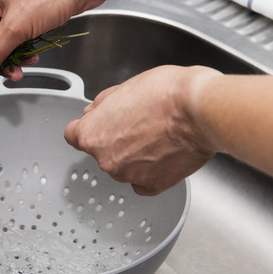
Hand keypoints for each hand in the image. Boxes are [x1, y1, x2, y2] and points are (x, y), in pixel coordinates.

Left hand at [63, 65, 221, 194]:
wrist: (199, 110)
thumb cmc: (165, 94)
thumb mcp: (123, 88)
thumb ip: (101, 106)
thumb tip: (93, 113)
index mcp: (91, 135)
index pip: (73, 136)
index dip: (87, 128)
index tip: (98, 126)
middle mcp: (105, 160)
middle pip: (101, 152)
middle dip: (115, 140)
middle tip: (139, 124)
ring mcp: (128, 176)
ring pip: (123, 167)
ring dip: (134, 156)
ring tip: (158, 136)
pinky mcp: (153, 186)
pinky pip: (144, 182)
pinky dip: (151, 172)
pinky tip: (164, 155)